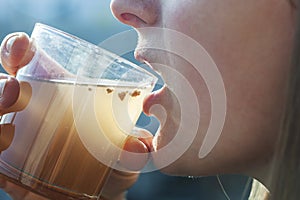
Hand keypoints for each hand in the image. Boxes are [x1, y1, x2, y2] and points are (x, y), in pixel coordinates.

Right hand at [0, 33, 152, 199]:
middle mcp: (34, 112)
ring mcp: (19, 138)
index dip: (19, 50)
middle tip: (15, 90)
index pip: (31, 64)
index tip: (24, 46)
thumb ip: (134, 147)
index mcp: (60, 95)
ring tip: (8, 127)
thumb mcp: (126, 151)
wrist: (100, 193)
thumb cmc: (112, 164)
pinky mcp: (11, 167)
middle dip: (1, 84)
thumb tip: (137, 144)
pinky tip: (5, 151)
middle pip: (4, 87)